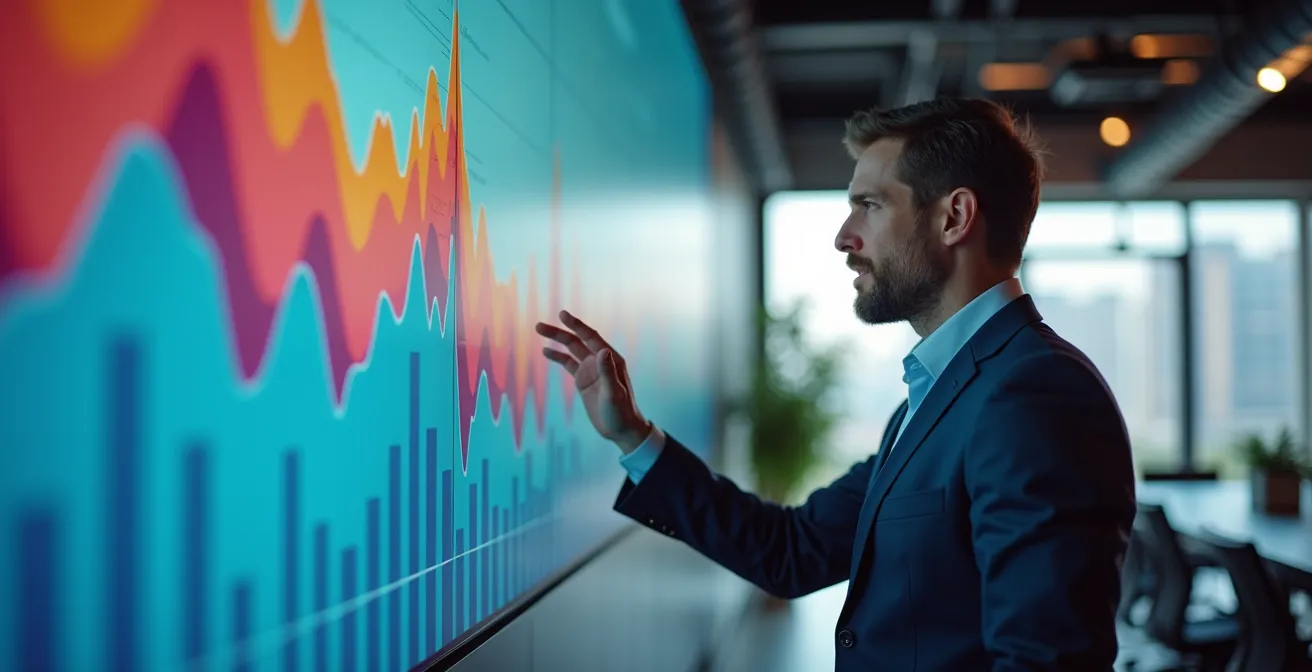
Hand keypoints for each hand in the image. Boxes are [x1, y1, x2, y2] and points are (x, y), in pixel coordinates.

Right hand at [535, 310, 650, 453]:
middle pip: (577, 341)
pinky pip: (568, 364)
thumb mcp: (613, 393)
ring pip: (571, 350)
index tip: (562, 314)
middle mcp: (600, 360)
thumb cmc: (621, 412)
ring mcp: (591, 369)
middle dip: (559, 332)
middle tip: (539, 326)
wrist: (621, 429)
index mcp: (611, 359)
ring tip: (539, 331)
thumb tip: (602, 350)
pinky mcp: (583, 380)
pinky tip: (546, 351)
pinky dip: (557, 357)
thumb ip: (608, 372)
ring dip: (556, 341)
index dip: (576, 325)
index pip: (590, 337)